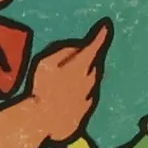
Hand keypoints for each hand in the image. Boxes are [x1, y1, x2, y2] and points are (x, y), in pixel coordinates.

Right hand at [28, 20, 111, 144]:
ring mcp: (89, 98)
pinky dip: (74, 100)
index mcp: (80, 66)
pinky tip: (59, 105)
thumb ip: (65, 53)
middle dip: (82, 66)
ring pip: (88, 85)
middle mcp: (90, 81)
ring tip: (56, 92)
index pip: (94, 47)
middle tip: (61, 73)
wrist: (41, 121)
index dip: (101, 36)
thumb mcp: (46, 63)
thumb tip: (78, 50)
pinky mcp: (85, 112)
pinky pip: (83, 102)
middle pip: (91, 67)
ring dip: (77, 84)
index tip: (106, 26)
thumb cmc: (41, 88)